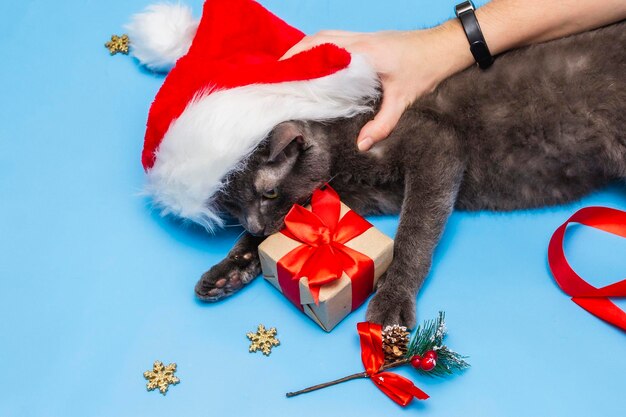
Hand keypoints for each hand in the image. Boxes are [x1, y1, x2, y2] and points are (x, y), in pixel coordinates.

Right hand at [281, 24, 471, 150]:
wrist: (444, 48)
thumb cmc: (425, 70)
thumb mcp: (403, 100)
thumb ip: (382, 124)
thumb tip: (362, 145)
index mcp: (364, 53)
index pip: (323, 54)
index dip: (299, 63)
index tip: (281, 76)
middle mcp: (359, 40)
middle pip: (317, 39)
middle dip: (294, 54)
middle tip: (277, 72)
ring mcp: (363, 37)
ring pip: (324, 35)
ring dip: (305, 48)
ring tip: (289, 66)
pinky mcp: (367, 39)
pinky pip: (334, 38)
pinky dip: (318, 47)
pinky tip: (314, 62)